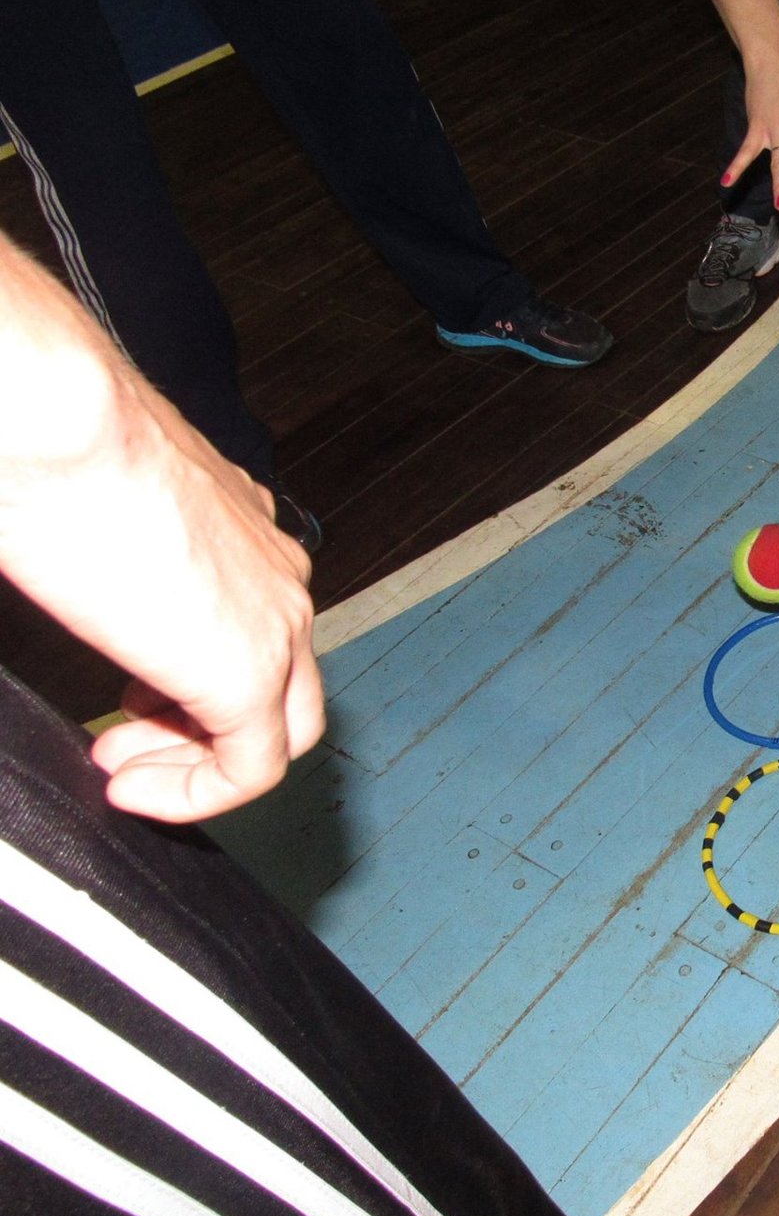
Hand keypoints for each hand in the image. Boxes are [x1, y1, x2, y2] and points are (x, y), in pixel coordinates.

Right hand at [0, 239, 324, 821]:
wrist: (59, 422)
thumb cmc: (58, 443)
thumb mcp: (94, 512)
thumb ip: (108, 558)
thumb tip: (71, 570)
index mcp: (244, 528)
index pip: (253, 622)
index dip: (189, 676)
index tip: (129, 703)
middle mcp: (276, 571)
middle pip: (282, 682)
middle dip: (203, 727)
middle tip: (128, 742)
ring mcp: (277, 620)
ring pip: (281, 728)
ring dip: (198, 762)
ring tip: (123, 768)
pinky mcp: (251, 670)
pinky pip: (253, 768)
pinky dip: (199, 794)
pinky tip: (133, 789)